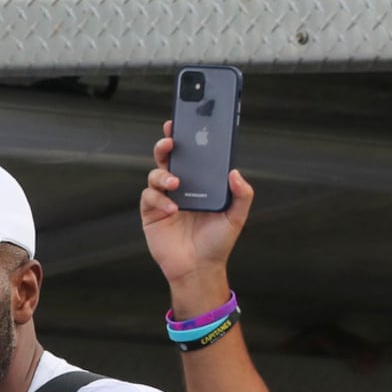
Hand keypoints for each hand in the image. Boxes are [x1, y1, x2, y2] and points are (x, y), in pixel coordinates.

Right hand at [140, 124, 255, 313]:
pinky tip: (172, 208)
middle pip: (169, 158)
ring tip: (175, 182)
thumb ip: (241, 194)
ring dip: (163, 173)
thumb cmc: (217, 243)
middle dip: (166, 144)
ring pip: (155, 174)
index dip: (189, 138)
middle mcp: (182, 187)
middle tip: (171, 141)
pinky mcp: (151, 213)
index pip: (194, 156)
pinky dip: (159, 199)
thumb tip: (235, 172)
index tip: (185, 123)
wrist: (198, 269)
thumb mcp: (236, 217)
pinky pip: (149, 197)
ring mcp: (165, 199)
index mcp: (201, 184)